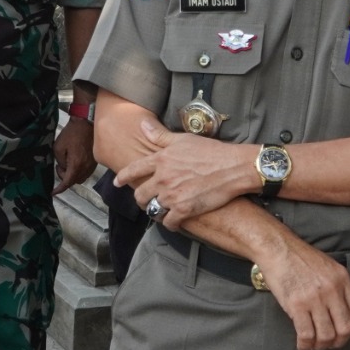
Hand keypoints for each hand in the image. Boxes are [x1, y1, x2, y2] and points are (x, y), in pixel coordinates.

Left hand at [53, 114, 96, 193]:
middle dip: (66, 178)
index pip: (67, 182)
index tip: (53, 192)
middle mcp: (86, 167)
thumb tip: (64, 167)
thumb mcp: (58, 147)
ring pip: (82, 178)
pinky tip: (75, 162)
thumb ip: (60, 161)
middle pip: (75, 181)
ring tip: (67, 164)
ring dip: (73, 175)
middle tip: (60, 167)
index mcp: (76, 165)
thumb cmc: (72, 133)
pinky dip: (80, 171)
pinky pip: (87, 172)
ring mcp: (92, 165)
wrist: (87, 123)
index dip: (60, 189)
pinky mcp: (95, 161)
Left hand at [121, 120, 258, 225]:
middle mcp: (163, 178)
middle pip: (140, 194)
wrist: (233, 167)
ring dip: (154, 211)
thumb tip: (143, 125)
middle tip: (145, 201)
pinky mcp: (184, 210)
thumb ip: (160, 136)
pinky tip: (173, 222)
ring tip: (159, 211)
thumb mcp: (183, 139)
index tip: (117, 182)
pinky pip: (168, 222)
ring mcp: (172, 196)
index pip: (134, 170)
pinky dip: (169, 224)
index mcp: (161, 160)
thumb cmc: (211, 151)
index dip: (123, 177)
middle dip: (141, 199)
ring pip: (152, 209)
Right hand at [251, 233, 349, 349]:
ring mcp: (315, 299)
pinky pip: (306, 334)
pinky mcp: (297, 305)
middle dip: (339, 342)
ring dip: (321, 346)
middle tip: (331, 344)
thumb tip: (343, 310)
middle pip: (345, 328)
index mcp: (343, 280)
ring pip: (326, 335)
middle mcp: (332, 290)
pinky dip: (305, 346)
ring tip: (315, 346)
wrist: (278, 249)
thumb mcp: (329, 267)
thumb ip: (339, 286)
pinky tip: (303, 346)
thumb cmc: (300, 257)